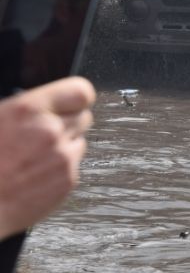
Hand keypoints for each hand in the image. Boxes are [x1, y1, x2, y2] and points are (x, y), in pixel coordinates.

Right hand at [0, 77, 94, 239]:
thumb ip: (22, 109)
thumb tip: (40, 105)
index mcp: (27, 110)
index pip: (80, 92)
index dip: (76, 98)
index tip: (71, 103)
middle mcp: (49, 130)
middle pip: (84, 117)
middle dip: (68, 123)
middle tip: (48, 132)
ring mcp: (61, 156)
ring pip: (79, 142)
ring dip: (64, 146)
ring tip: (34, 157)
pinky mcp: (67, 180)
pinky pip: (74, 166)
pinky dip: (59, 169)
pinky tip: (35, 174)